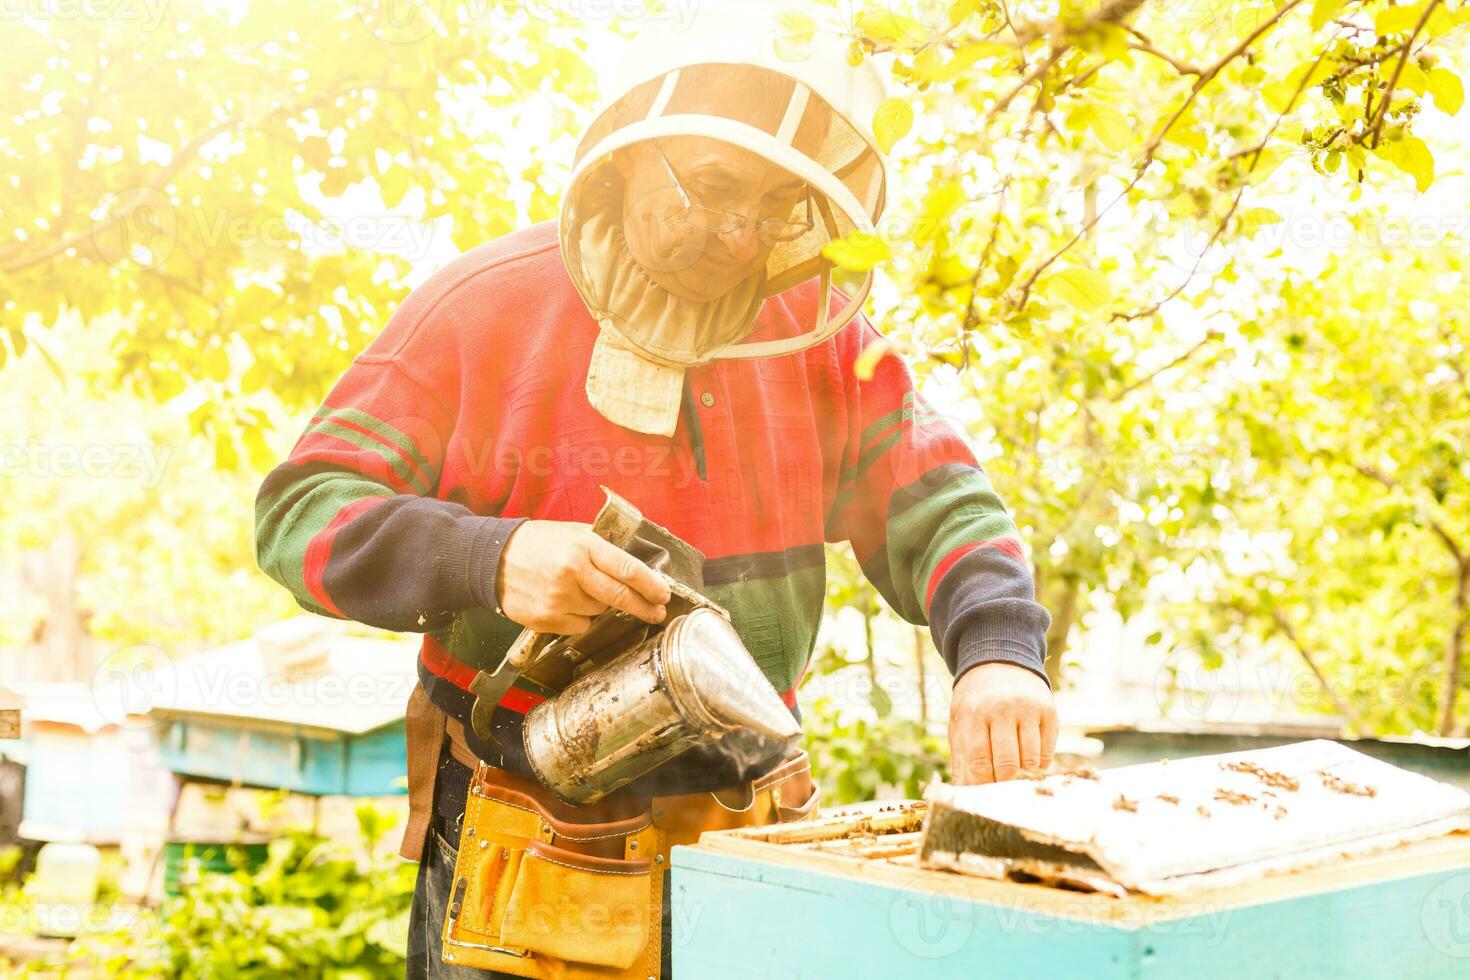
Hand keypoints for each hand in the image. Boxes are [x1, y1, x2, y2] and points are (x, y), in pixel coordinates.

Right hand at [496, 520, 670, 634]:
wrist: (493, 559)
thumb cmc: (538, 543)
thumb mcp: (573, 532)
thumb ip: (603, 547)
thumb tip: (637, 566)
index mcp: (583, 546)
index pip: (627, 568)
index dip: (651, 585)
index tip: (664, 595)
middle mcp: (573, 572)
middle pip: (620, 596)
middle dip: (644, 606)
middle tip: (656, 612)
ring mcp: (559, 598)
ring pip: (599, 612)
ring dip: (599, 605)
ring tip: (580, 590)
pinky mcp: (547, 619)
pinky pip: (580, 625)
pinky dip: (579, 617)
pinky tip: (564, 602)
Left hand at [948, 661, 1057, 784]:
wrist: (999, 662)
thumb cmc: (976, 702)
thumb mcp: (960, 722)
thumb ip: (961, 758)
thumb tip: (963, 794)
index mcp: (973, 713)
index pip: (979, 762)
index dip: (982, 786)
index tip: (984, 797)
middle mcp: (1002, 709)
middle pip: (1007, 764)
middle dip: (1003, 782)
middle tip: (1001, 785)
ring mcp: (1028, 709)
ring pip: (1030, 761)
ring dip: (1022, 773)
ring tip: (1014, 769)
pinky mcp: (1048, 711)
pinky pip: (1047, 752)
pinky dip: (1038, 763)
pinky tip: (1028, 757)